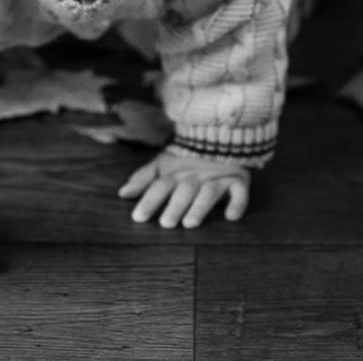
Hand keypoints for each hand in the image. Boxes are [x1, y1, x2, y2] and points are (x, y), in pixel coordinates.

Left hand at [117, 151, 249, 228]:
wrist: (219, 139)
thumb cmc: (186, 162)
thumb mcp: (162, 166)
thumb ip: (143, 180)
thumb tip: (122, 194)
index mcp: (176, 173)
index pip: (160, 185)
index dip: (149, 200)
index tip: (137, 218)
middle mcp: (196, 176)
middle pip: (184, 190)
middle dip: (175, 206)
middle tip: (166, 223)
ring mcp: (218, 178)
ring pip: (209, 192)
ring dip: (200, 206)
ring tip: (190, 223)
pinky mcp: (238, 181)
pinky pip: (240, 192)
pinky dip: (237, 203)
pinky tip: (231, 217)